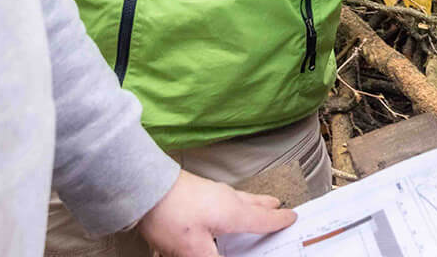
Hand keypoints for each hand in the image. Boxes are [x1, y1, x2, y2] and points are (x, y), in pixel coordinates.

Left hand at [136, 170, 296, 255]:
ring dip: (250, 202)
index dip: (279, 221)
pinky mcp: (195, 189)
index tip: (292, 218)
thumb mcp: (194, 250)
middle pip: (254, 203)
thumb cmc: (170, 215)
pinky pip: (221, 196)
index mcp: (234, 213)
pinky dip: (229, 201)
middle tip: (278, 206)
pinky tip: (219, 204)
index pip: (264, 218)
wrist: (144, 187)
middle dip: (267, 206)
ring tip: (255, 204)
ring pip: (238, 197)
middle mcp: (227, 199)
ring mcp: (210, 191)